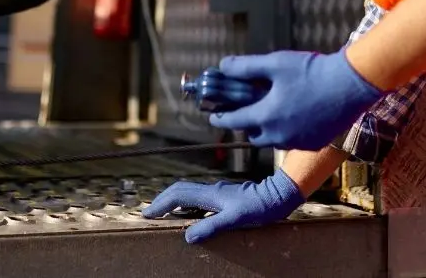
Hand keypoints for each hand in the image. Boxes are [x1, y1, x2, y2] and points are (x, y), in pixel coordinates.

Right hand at [140, 170, 303, 242]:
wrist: (277, 196)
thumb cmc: (259, 208)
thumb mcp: (235, 219)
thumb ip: (211, 226)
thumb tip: (187, 236)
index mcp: (210, 194)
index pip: (178, 195)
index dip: (161, 204)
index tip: (147, 214)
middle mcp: (212, 191)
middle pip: (180, 190)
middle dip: (162, 200)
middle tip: (150, 213)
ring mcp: (218, 193)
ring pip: (189, 193)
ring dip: (174, 202)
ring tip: (164, 215)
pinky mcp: (225, 197)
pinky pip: (199, 199)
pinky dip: (187, 206)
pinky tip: (190, 216)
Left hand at [208, 50, 383, 150]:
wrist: (351, 84)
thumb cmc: (311, 71)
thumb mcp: (274, 63)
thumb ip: (245, 67)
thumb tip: (223, 66)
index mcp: (265, 117)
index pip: (233, 121)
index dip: (220, 118)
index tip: (214, 116)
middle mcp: (278, 136)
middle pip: (253, 134)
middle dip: (247, 124)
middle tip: (249, 110)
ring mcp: (298, 142)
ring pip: (274, 139)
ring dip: (269, 128)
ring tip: (274, 111)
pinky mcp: (315, 143)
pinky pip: (293, 141)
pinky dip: (289, 131)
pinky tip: (297, 115)